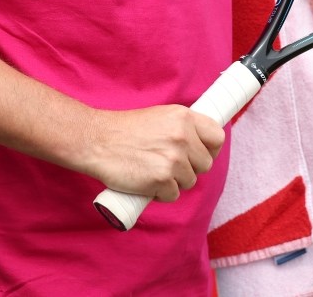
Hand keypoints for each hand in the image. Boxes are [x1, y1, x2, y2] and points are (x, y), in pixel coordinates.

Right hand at [85, 104, 224, 201]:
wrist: (95, 140)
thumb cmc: (124, 130)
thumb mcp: (160, 117)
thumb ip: (181, 128)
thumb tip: (199, 146)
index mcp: (184, 117)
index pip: (217, 137)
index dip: (210, 150)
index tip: (200, 155)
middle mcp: (183, 136)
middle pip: (205, 164)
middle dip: (190, 169)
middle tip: (168, 166)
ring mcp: (173, 158)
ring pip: (189, 181)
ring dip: (173, 182)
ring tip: (152, 171)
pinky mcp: (161, 179)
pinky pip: (172, 195)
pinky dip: (160, 194)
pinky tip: (146, 183)